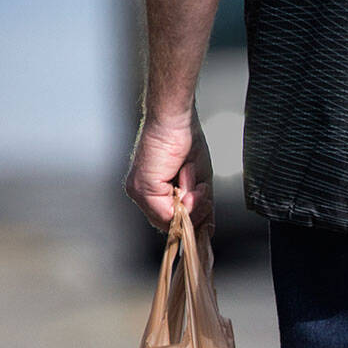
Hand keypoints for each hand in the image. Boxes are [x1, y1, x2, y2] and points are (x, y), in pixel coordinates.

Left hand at [125, 110, 214, 235]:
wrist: (176, 118)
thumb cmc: (186, 140)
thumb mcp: (199, 181)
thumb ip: (200, 207)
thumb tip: (208, 230)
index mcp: (153, 193)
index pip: (172, 221)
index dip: (192, 217)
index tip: (204, 201)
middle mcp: (142, 195)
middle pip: (172, 225)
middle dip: (195, 211)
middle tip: (201, 189)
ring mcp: (140, 193)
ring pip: (171, 222)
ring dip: (192, 202)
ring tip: (191, 176)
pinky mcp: (143, 189)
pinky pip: (169, 212)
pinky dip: (187, 196)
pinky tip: (187, 175)